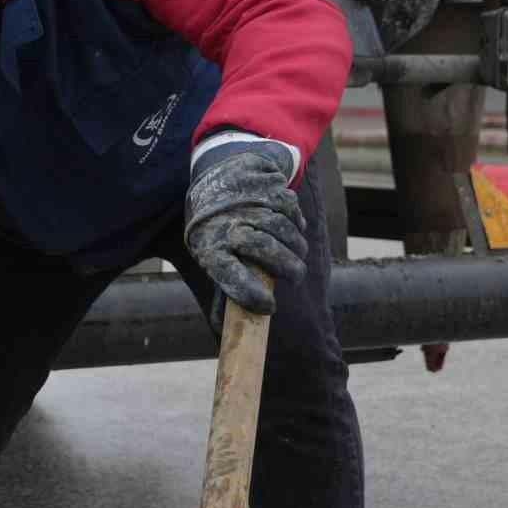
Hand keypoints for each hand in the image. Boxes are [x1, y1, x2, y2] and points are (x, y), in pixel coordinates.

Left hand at [184, 143, 307, 313]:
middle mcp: (226, 223)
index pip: (229, 275)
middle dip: (288, 267)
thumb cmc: (216, 232)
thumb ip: (228, 285)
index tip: (270, 306)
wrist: (215, 180)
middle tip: (296, 279)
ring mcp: (246, 200)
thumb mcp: (210, 256)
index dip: (250, 293)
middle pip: (264, 247)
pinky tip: (293, 227)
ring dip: (296, 246)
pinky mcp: (262, 183)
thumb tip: (237, 327)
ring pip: (283, 226)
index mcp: (210, 248)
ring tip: (297, 256)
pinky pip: (290, 206)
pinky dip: (297, 221)